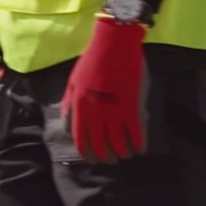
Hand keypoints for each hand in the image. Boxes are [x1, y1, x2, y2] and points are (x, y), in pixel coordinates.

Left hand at [62, 15, 147, 162]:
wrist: (113, 45)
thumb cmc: (93, 60)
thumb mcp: (73, 81)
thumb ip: (69, 102)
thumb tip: (66, 120)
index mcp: (78, 106)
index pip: (80, 139)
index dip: (86, 152)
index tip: (92, 158)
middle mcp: (94, 113)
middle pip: (99, 145)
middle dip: (104, 157)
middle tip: (110, 160)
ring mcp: (113, 111)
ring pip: (118, 144)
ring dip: (122, 153)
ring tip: (125, 155)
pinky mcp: (132, 108)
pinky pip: (136, 134)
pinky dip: (138, 145)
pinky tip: (140, 148)